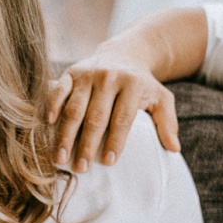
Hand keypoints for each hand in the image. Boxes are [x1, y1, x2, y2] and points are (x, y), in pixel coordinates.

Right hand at [47, 51, 179, 172]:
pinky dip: (52, 107)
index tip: (108, 163)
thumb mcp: (161, 98)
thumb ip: (167, 122)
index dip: (116, 141)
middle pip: (96, 117)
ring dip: (66, 135)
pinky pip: (58, 91)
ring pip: (74, 109)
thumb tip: (174, 149)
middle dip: (87, 145)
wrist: (124, 53)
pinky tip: (48, 126)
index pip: (122, 118)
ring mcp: (87, 74)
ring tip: (60, 159)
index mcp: (132, 84)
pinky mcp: (71, 72)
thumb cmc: (141, 84)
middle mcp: (109, 77)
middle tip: (81, 169)